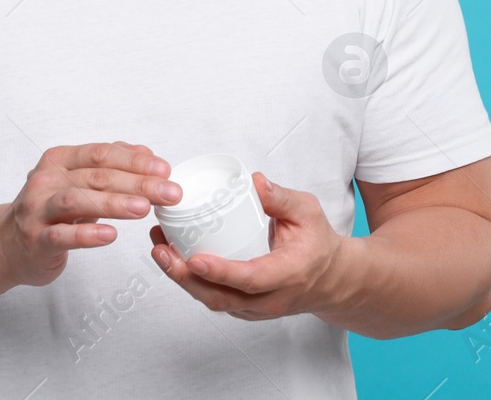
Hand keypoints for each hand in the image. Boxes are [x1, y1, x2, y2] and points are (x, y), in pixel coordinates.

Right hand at [0, 141, 182, 287]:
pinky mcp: (36, 240)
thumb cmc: (48, 211)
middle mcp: (47, 180)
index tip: (164, 169)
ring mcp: (38, 210)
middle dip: (137, 183)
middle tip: (169, 192)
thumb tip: (146, 152)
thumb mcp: (76, 182)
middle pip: (96, 176)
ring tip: (144, 209)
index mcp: (59, 160)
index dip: (135, 160)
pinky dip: (87, 235)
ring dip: (114, 203)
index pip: (101, 154)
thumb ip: (108, 165)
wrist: (6, 244)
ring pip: (78, 200)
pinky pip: (62, 235)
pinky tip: (110, 236)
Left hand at [148, 172, 352, 320]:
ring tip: (159, 249)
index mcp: (288, 274)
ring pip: (213, 301)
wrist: (331, 279)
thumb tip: (254, 181)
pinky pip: (214, 299)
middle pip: (221, 297)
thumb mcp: (308, 212)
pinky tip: (172, 258)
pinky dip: (191, 282)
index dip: (220, 272)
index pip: (250, 279)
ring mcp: (255, 309)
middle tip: (161, 251)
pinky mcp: (244, 309)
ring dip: (182, 279)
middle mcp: (270, 299)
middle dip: (186, 277)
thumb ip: (282, 197)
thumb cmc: (318, 243)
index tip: (194, 259)